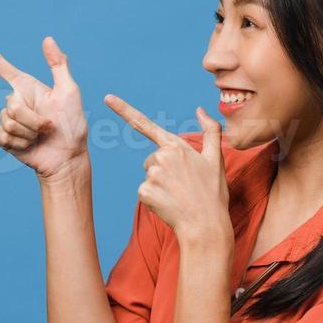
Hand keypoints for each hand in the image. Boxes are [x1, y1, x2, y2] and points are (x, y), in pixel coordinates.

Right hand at [0, 29, 88, 181]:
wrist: (67, 157)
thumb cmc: (73, 124)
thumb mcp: (69, 91)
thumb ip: (58, 65)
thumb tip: (47, 39)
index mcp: (25, 85)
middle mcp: (13, 100)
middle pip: (12, 105)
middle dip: (33, 119)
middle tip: (49, 126)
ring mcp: (6, 120)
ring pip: (9, 122)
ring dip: (30, 132)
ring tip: (41, 136)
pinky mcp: (3, 138)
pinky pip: (3, 136)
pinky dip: (21, 143)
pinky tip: (30, 145)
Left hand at [103, 95, 231, 244]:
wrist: (206, 225)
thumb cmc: (212, 193)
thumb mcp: (215, 159)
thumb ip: (210, 131)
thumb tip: (200, 110)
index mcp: (176, 146)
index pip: (145, 124)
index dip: (124, 110)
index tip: (108, 98)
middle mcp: (161, 157)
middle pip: (151, 159)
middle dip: (163, 170)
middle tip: (183, 184)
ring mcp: (151, 175)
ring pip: (148, 175)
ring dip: (160, 185)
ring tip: (178, 195)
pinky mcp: (144, 192)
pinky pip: (144, 191)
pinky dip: (154, 198)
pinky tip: (169, 203)